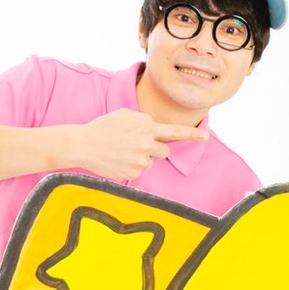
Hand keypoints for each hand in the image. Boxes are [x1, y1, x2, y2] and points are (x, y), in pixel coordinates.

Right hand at [78, 109, 207, 180]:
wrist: (83, 145)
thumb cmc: (103, 128)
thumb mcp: (124, 115)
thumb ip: (143, 119)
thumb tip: (153, 126)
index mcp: (146, 128)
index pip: (175, 132)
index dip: (192, 134)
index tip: (205, 137)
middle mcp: (146, 146)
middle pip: (165, 152)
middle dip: (156, 149)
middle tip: (137, 145)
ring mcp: (140, 161)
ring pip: (150, 162)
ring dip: (141, 157)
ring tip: (122, 151)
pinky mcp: (133, 174)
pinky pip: (139, 171)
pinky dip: (130, 167)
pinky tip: (118, 160)